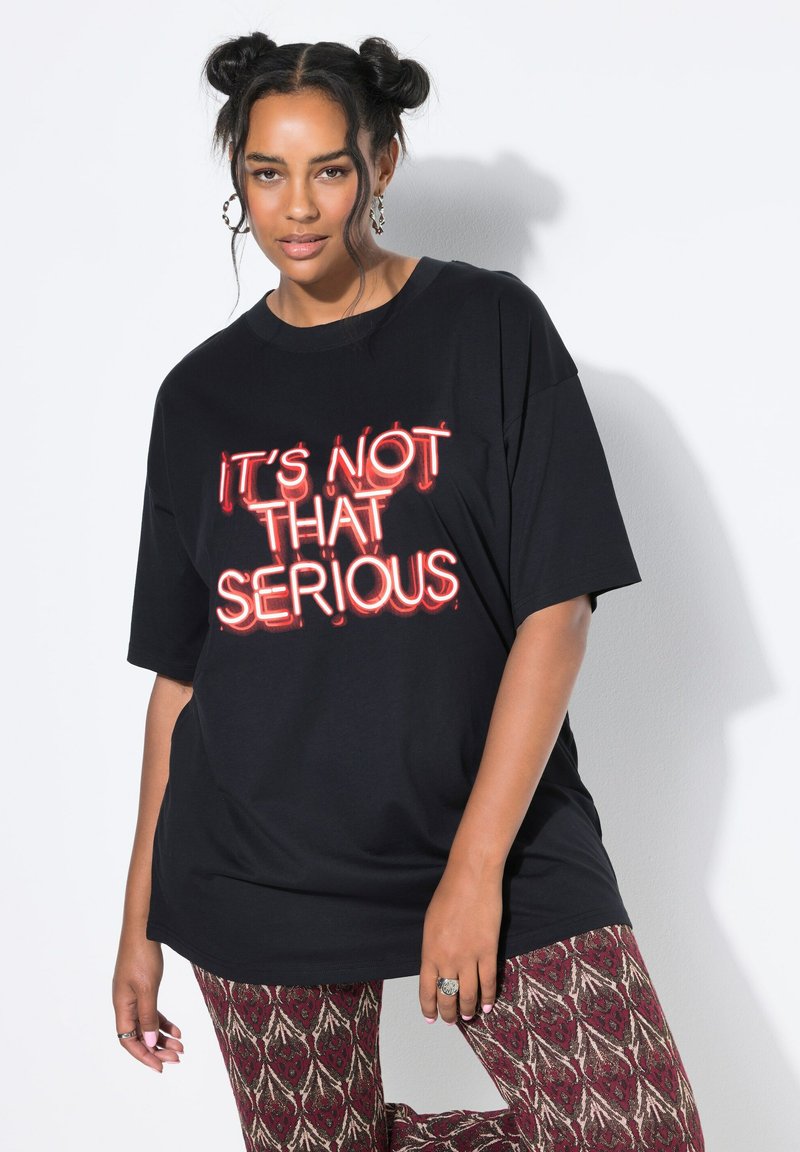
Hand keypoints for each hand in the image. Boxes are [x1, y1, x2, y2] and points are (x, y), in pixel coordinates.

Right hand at [112, 931, 183, 1072]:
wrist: (143, 927)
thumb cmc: (142, 955)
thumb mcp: (147, 988)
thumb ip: (147, 1016)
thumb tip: (147, 1044)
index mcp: (121, 1006)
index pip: (128, 1040)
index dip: (143, 1056)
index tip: (160, 1067)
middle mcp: (125, 1004)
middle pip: (138, 1036)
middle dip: (157, 1049)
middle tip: (177, 1057)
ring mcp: (133, 996)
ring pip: (147, 1025)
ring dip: (162, 1037)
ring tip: (181, 1047)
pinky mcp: (142, 987)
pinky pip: (151, 1012)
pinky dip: (163, 1022)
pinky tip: (177, 1030)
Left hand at [419, 859, 502, 1023]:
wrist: (471, 879)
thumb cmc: (448, 895)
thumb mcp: (430, 923)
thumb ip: (433, 948)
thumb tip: (437, 967)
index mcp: (429, 951)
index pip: (427, 989)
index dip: (429, 1007)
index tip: (430, 1017)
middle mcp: (447, 959)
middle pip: (447, 995)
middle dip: (448, 1012)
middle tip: (451, 1020)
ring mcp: (469, 957)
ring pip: (468, 994)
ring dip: (468, 1009)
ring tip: (468, 1016)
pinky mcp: (488, 951)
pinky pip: (489, 982)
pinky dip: (489, 997)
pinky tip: (488, 1005)